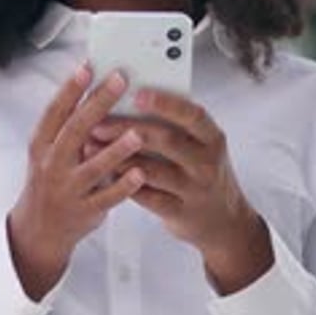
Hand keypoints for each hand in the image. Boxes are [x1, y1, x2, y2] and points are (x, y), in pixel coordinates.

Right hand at [7, 64, 144, 299]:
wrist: (38, 230)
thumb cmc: (50, 181)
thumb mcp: (49, 151)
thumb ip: (69, 126)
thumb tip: (96, 89)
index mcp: (42, 144)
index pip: (55, 111)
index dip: (71, 88)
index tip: (88, 66)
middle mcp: (52, 164)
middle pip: (76, 130)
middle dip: (98, 103)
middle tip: (120, 81)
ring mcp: (68, 189)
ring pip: (93, 167)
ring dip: (116, 150)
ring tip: (137, 133)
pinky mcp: (84, 211)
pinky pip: (107, 198)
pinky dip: (123, 186)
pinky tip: (140, 174)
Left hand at [88, 87, 273, 294]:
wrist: (223, 221)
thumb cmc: (201, 171)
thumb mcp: (201, 146)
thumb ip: (175, 126)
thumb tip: (128, 98)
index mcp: (213, 138)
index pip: (193, 115)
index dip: (166, 103)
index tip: (136, 93)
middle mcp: (207, 163)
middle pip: (167, 140)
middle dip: (128, 130)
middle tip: (98, 124)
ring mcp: (195, 190)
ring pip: (153, 171)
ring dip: (119, 158)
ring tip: (92, 147)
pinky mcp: (180, 213)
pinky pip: (147, 197)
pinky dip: (123, 184)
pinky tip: (103, 174)